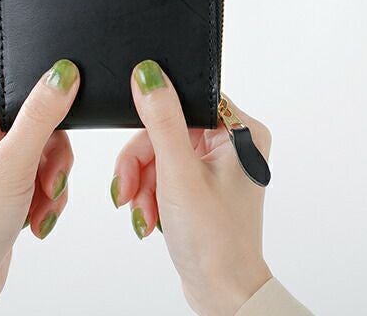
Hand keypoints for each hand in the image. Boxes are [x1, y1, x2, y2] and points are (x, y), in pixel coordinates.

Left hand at [0, 59, 79, 315]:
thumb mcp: (13, 164)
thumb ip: (41, 115)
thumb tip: (63, 73)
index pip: (15, 84)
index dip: (44, 100)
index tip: (63, 121)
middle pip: (36, 119)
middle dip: (51, 156)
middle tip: (49, 181)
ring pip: (43, 146)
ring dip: (51, 178)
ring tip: (42, 205)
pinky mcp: (1, 176)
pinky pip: (38, 167)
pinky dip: (45, 191)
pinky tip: (37, 214)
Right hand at [111, 60, 271, 315]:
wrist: (220, 292)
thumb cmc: (215, 240)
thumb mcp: (179, 173)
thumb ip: (162, 120)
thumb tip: (148, 74)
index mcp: (240, 132)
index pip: (186, 100)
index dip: (156, 117)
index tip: (135, 136)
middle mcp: (231, 144)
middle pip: (167, 128)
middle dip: (141, 162)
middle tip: (126, 188)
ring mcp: (215, 164)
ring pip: (160, 150)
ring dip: (141, 180)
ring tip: (138, 210)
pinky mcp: (200, 181)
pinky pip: (163, 170)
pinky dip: (149, 191)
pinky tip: (148, 214)